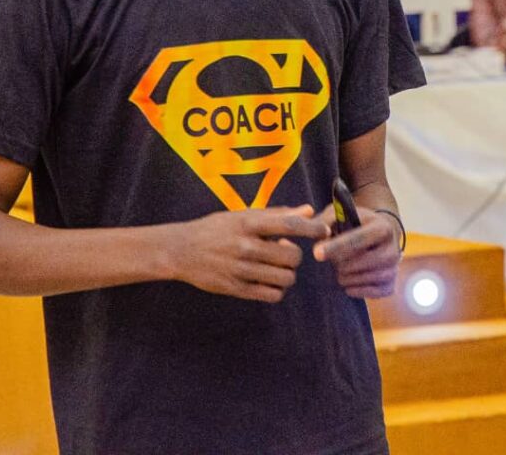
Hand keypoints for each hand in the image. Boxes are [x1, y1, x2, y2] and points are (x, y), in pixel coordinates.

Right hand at [170, 205, 328, 302]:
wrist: (181, 250)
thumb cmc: (215, 228)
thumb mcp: (242, 214)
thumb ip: (276, 214)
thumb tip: (308, 210)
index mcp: (248, 223)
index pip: (288, 225)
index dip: (310, 229)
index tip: (324, 231)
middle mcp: (246, 246)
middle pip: (292, 257)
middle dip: (295, 256)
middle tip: (286, 253)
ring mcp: (241, 269)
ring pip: (285, 278)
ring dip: (287, 274)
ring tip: (277, 268)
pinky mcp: (236, 289)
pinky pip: (271, 295)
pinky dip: (277, 290)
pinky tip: (269, 281)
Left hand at [312, 205, 400, 298]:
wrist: (378, 236)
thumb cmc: (354, 223)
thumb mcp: (341, 214)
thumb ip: (326, 221)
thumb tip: (319, 236)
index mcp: (382, 227)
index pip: (358, 239)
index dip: (336, 246)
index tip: (316, 253)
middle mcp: (393, 248)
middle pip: (363, 262)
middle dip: (341, 262)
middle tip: (332, 260)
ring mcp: (394, 268)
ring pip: (368, 278)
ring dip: (347, 277)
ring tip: (337, 271)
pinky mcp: (391, 284)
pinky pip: (375, 292)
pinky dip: (359, 291)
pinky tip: (347, 286)